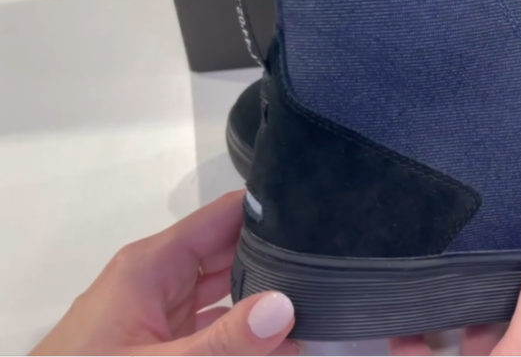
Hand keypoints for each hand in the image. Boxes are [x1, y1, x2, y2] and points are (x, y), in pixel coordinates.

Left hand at [32, 191, 297, 354]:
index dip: (271, 210)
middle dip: (279, 257)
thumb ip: (223, 342)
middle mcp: (158, 278)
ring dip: (267, 299)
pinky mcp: (162, 340)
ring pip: (227, 290)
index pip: (223, 216)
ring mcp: (160, 310)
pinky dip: (246, 333)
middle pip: (231, 251)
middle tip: (334, 264)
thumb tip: (284, 307)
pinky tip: (286, 344)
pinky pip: (214, 326)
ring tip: (323, 300)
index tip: (321, 213)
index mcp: (152, 265)